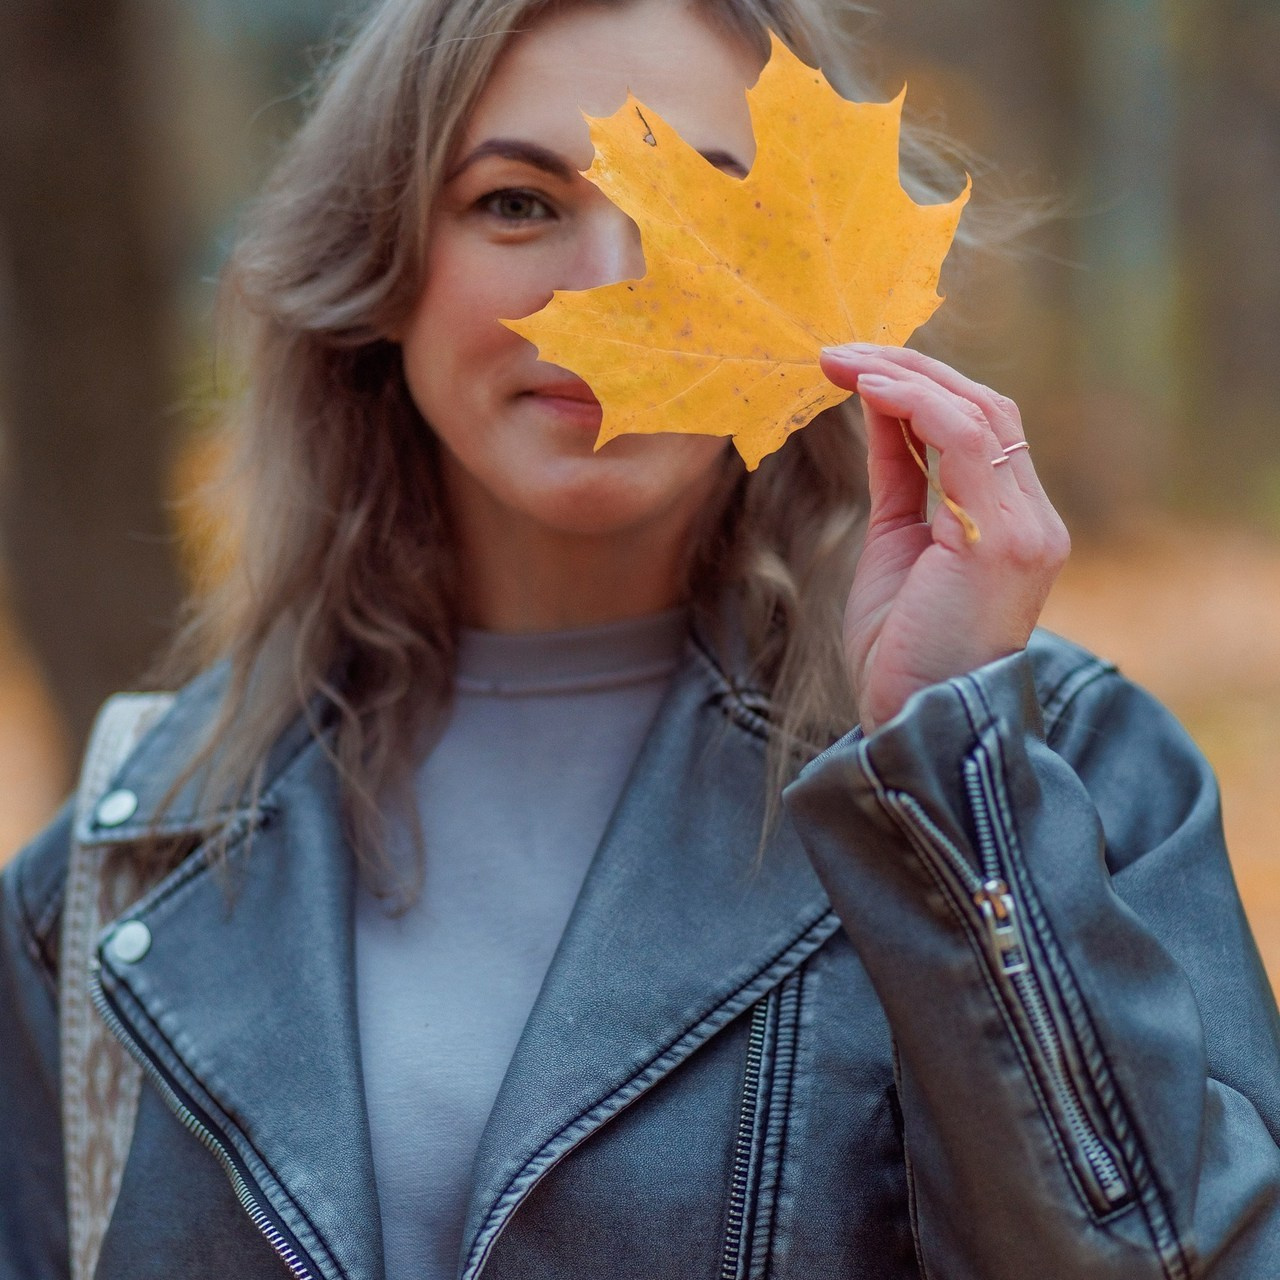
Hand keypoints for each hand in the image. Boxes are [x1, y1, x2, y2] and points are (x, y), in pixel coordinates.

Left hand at [819, 343, 1070, 733]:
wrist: (913, 723)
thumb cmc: (900, 649)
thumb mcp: (894, 544)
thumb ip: (898, 476)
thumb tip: (877, 408)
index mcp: (1008, 523)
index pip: (979, 427)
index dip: (920, 388)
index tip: (856, 368)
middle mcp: (1031, 519)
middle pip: (987, 408)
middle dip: (911, 370)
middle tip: (842, 352)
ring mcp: (1027, 529)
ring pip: (980, 413)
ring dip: (906, 377)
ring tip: (842, 360)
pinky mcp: (1007, 541)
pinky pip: (966, 441)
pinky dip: (916, 404)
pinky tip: (868, 387)